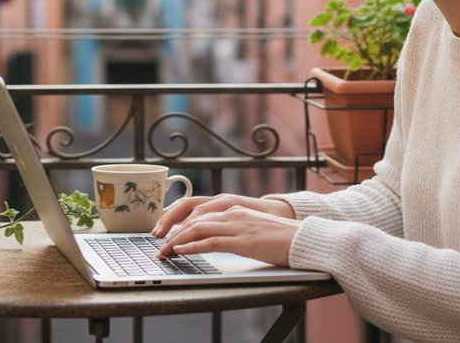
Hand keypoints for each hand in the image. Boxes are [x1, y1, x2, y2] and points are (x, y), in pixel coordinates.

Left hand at [155, 205, 301, 265]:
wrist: (302, 238)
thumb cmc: (280, 237)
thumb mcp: (251, 228)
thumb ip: (233, 229)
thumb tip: (214, 239)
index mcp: (234, 208)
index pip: (197, 210)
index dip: (177, 220)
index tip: (164, 232)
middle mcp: (232, 212)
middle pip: (192, 218)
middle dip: (171, 231)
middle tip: (158, 244)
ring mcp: (237, 225)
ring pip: (198, 229)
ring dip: (176, 241)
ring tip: (164, 251)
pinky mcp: (242, 240)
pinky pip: (211, 241)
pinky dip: (192, 246)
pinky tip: (181, 250)